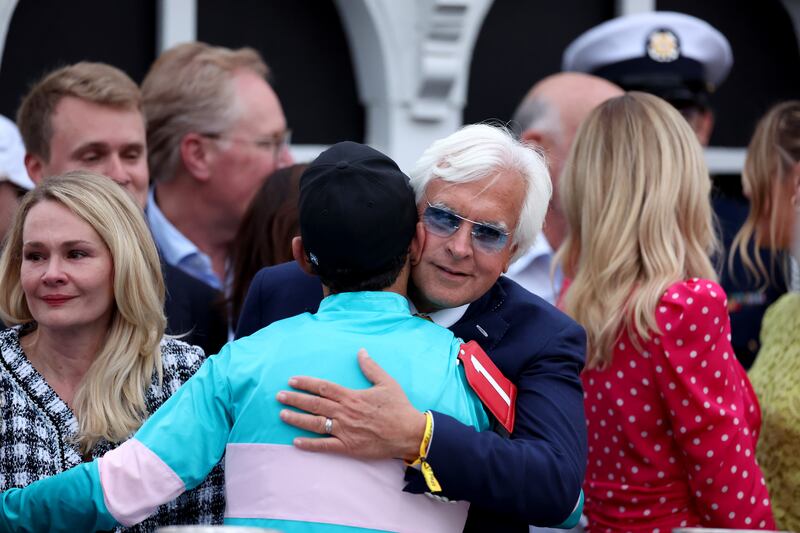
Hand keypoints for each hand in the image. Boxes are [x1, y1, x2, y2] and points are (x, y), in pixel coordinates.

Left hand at [277, 348, 425, 461]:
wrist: (408, 433)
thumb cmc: (399, 407)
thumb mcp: (387, 382)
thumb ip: (371, 367)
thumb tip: (361, 351)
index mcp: (352, 396)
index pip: (323, 387)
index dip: (306, 383)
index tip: (292, 380)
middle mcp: (345, 413)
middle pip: (314, 404)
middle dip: (295, 399)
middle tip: (279, 396)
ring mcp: (345, 431)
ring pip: (315, 424)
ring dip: (297, 419)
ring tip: (282, 415)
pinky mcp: (348, 447)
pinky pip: (325, 446)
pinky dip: (309, 445)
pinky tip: (295, 442)